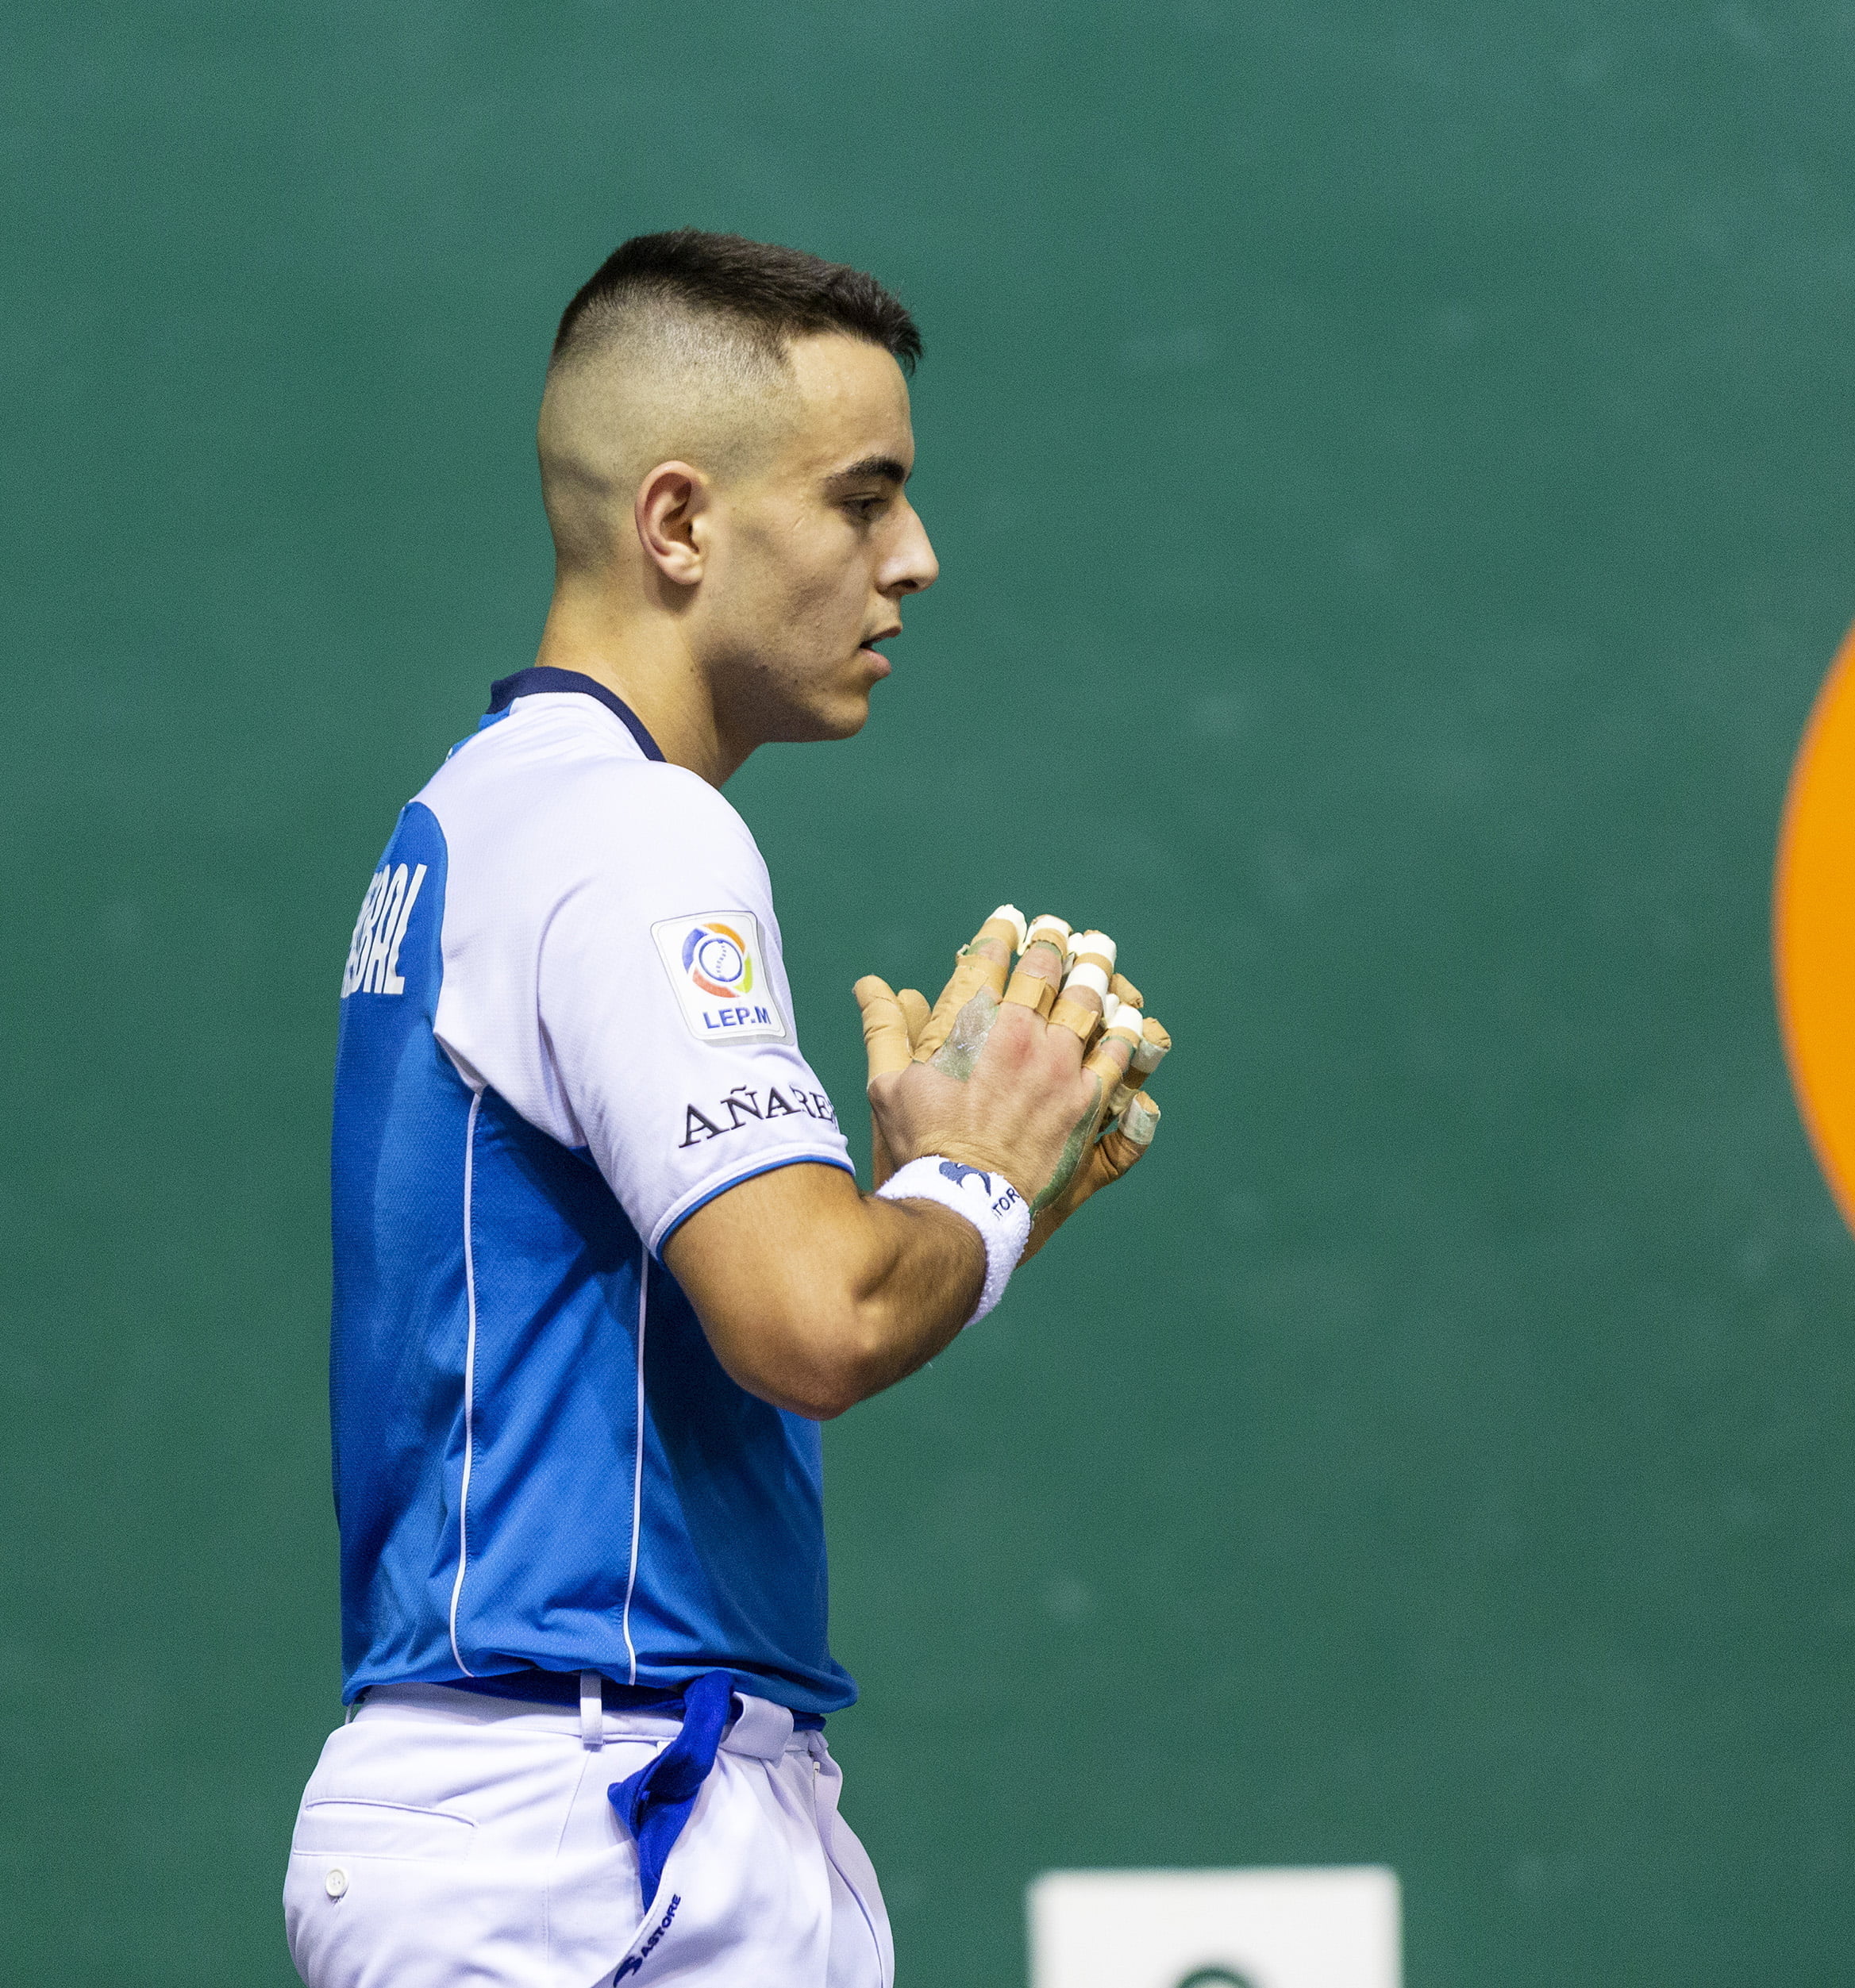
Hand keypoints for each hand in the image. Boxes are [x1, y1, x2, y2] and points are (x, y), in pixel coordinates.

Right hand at [857, 933, 1136, 1216]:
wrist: (964, 1206)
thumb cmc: (919, 1146)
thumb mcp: (889, 1084)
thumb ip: (884, 1029)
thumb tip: (868, 984)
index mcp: (976, 1025)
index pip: (993, 959)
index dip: (1002, 932)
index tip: (1010, 918)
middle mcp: (1024, 1037)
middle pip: (1049, 971)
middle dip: (1054, 943)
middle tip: (1060, 930)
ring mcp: (1062, 1070)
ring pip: (1090, 1004)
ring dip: (1096, 973)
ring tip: (1099, 954)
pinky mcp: (1088, 1104)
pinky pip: (1118, 1056)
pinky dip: (1124, 1030)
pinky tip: (1127, 1017)